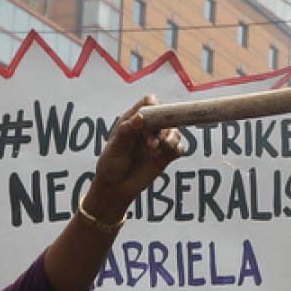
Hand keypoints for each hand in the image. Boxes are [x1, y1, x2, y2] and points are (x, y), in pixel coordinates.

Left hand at [83, 96, 183, 221]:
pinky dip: (177, 149)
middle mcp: (148, 129)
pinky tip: (167, 154)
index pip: (149, 103)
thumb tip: (140, 117)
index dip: (155, 104)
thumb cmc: (111, 164)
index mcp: (133, 121)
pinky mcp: (166, 156)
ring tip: (156, 150)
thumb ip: (127, 131)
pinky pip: (179, 148)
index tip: (155, 115)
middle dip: (162, 127)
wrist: (116, 187)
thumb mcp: (115, 147)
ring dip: (170, 139)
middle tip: (151, 142)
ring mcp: (158, 142)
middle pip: (166, 116)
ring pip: (175, 132)